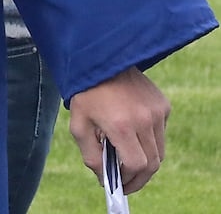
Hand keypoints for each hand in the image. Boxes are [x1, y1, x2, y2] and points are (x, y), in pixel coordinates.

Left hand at [69, 66, 170, 192]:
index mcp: (121, 124)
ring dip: (145, 161)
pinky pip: (160, 134)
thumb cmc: (85, 93)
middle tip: (126, 182)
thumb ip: (91, 156)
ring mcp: (157, 111)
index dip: (127, 179)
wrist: (100, 60)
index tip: (117, 183)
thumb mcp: (79, 125)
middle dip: (138, 178)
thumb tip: (104, 179)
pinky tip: (132, 133)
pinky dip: (149, 141)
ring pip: (159, 151)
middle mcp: (144, 119)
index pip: (136, 165)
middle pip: (151, 163)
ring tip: (127, 160)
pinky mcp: (163, 105)